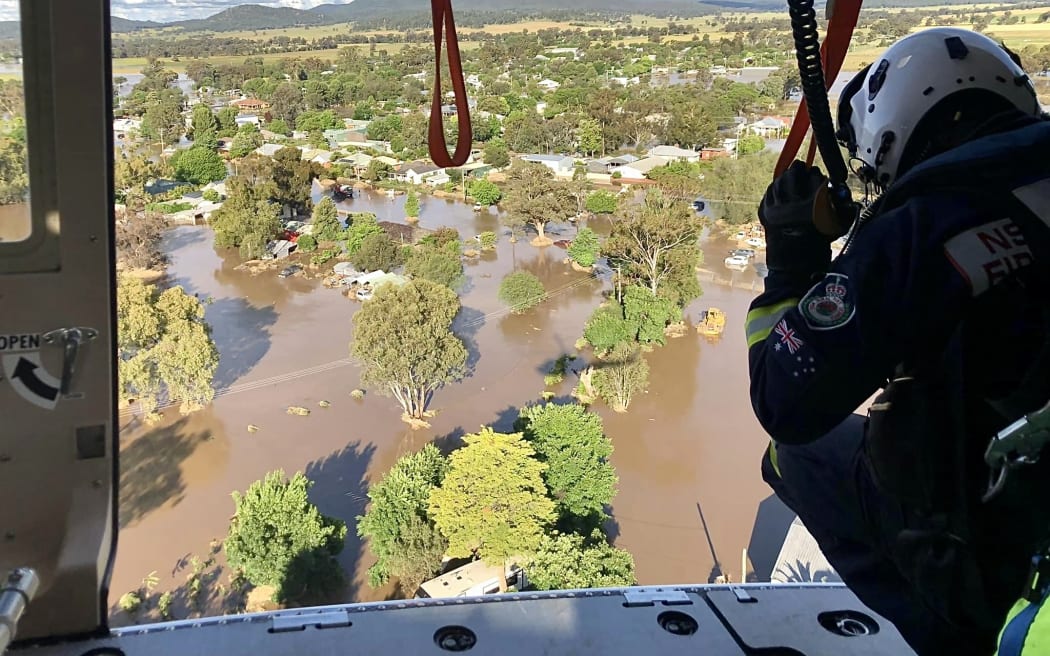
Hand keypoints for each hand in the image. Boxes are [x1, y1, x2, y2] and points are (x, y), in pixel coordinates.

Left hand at [759, 161, 831, 276]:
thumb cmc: (820, 244)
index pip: (814, 177)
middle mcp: (795, 203)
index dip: (815, 175)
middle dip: (799, 170)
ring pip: (779, 182)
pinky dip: (774, 189)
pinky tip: (778, 189)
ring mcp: (777, 208)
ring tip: (790, 177)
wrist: (796, 265)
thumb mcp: (839, 223)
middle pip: (794, 174)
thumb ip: (842, 202)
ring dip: (785, 178)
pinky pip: (769, 194)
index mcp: (815, 204)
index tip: (815, 176)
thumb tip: (837, 186)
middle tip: (800, 168)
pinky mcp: (765, 214)